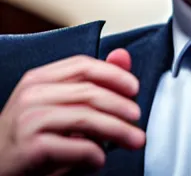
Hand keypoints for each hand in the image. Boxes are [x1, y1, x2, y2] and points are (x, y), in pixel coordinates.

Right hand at [0, 49, 144, 175]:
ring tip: (134, 139)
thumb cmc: (30, 136)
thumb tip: (123, 55)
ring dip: (117, 130)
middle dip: (121, 105)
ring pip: (86, 117)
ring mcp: (27, 120)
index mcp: (40, 78)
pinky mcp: (28, 148)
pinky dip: (93, 153)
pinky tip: (99, 160)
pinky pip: (73, 147)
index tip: (134, 88)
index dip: (114, 74)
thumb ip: (91, 82)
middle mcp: (32, 94)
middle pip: (89, 92)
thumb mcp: (60, 105)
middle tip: (138, 118)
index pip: (83, 65)